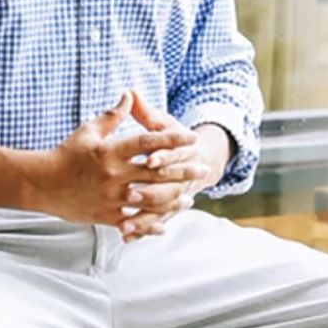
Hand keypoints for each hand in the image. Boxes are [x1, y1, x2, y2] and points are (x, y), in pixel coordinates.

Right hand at [23, 92, 197, 225]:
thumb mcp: (88, 130)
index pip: (148, 142)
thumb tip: (129, 94)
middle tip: (203, 170)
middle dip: (183, 172)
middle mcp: (114, 176)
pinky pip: (132, 223)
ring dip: (172, 201)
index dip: (173, 139)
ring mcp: (111, 198)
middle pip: (156, 173)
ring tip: (188, 198)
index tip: (192, 138)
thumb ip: (113, 115)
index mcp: (111, 152)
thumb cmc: (66, 154)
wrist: (42, 184)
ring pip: (149, 202)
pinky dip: (149, 226)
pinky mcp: (105, 216)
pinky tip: (164, 226)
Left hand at [118, 91, 230, 240]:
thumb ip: (145, 112)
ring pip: (161, 207)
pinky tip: (126, 236)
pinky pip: (155, 222)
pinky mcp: (165, 209)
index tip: (149, 159)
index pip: (172, 152)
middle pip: (167, 183)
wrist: (201, 161)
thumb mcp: (162, 123)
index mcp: (178, 150)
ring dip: (144, 215)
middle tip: (131, 193)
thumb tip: (130, 91)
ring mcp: (173, 193)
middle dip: (151, 189)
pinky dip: (142, 230)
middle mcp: (178, 173)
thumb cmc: (172, 139)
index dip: (162, 155)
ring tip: (125, 221)